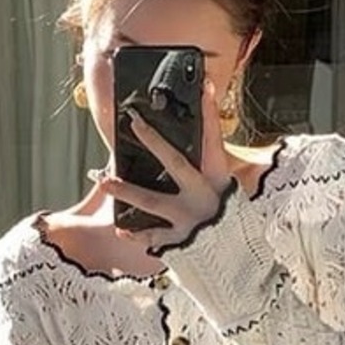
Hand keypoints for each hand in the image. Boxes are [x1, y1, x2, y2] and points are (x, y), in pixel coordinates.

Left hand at [98, 78, 233, 252]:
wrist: (238, 258)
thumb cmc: (229, 219)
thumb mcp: (225, 187)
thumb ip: (212, 158)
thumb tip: (206, 112)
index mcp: (219, 180)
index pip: (215, 139)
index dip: (209, 113)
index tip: (202, 86)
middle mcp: (204, 196)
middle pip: (177, 163)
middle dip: (155, 142)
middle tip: (135, 124)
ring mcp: (192, 220)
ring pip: (155, 202)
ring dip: (128, 191)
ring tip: (105, 181)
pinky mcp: (182, 242)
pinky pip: (155, 238)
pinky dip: (138, 235)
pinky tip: (121, 229)